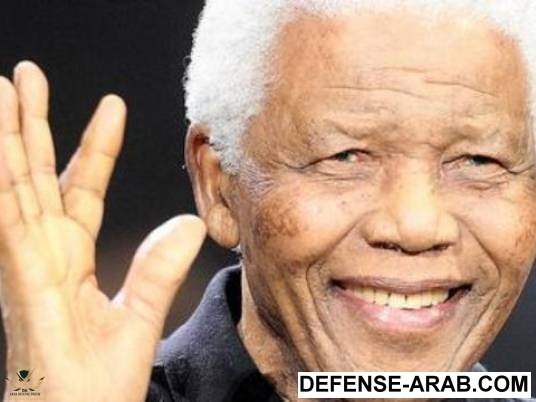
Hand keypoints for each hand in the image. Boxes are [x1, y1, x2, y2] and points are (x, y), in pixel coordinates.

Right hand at [0, 61, 205, 401]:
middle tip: (27, 76)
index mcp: (73, 257)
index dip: (95, 147)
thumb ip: (158, 270)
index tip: (110, 106)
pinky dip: (1, 179)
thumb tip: (188, 225)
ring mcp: (26, 262)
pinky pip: (7, 217)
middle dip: (35, 125)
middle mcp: (44, 252)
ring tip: (5, 87)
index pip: (84, 188)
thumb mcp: (138, 317)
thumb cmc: (97, 382)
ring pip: (15, 184)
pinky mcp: (18, 277)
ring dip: (10, 135)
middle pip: (39, 174)